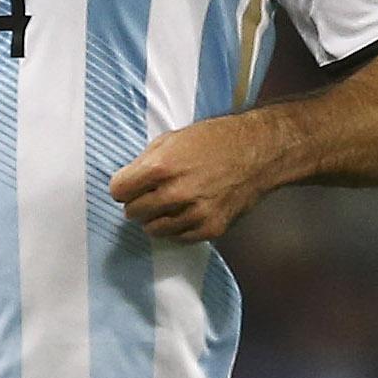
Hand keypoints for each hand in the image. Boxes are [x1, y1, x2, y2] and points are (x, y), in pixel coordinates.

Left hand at [111, 114, 282, 244]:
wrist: (260, 152)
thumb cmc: (215, 141)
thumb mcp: (171, 139)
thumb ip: (143, 163)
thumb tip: (123, 183)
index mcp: (161, 167)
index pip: (118, 191)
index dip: (124, 187)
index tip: (132, 185)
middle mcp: (176, 193)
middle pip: (132, 212)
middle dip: (139, 202)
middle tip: (154, 192)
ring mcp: (194, 214)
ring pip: (152, 228)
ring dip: (157, 217)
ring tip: (173, 201)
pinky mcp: (210, 228)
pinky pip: (177, 237)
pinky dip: (177, 227)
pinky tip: (188, 210)